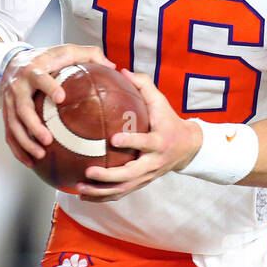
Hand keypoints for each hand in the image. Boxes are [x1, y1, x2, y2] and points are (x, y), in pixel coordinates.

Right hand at [0, 43, 113, 165]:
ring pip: (13, 124)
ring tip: (40, 155)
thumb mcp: (65, 50)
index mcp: (33, 69)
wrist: (10, 61)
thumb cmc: (45, 58)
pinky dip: (18, 149)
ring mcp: (9, 101)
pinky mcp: (6, 113)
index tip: (61, 98)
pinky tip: (30, 162)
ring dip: (25, 142)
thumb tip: (112, 66)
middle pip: (22, 108)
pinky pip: (9, 134)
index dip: (49, 87)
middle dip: (34, 125)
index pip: (39, 78)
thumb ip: (89, 55)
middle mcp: (18, 86)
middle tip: (48, 140)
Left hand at [78, 70, 201, 201]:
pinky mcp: (141, 183)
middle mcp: (153, 162)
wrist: (188, 148)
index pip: (145, 143)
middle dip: (109, 176)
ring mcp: (147, 176)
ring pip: (124, 189)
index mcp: (159, 142)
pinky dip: (102, 197)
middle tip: (88, 171)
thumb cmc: (169, 120)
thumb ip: (144, 86)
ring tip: (79, 188)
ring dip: (101, 191)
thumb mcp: (161, 102)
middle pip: (131, 174)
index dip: (131, 141)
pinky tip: (82, 195)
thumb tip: (122, 70)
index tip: (113, 139)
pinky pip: (121, 193)